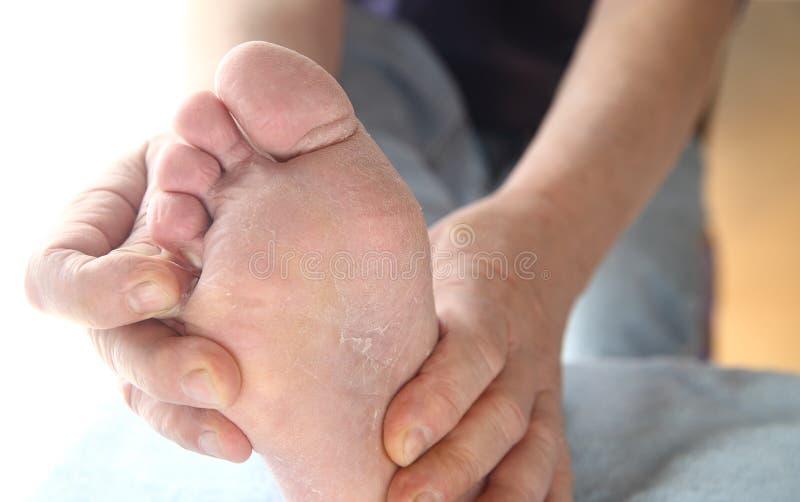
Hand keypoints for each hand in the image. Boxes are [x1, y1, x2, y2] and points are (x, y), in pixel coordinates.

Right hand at [25, 137, 251, 461]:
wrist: (265, 169)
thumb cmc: (238, 140)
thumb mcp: (228, 120)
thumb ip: (224, 117)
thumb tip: (217, 111)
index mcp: (102, 229)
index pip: (60, 276)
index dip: (101, 290)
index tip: (167, 280)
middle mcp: (117, 288)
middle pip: (109, 347)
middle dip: (159, 364)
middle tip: (218, 377)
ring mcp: (152, 329)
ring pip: (145, 389)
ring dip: (186, 412)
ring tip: (238, 436)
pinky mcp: (195, 357)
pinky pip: (188, 406)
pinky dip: (209, 426)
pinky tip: (246, 438)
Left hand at [383, 194, 574, 500]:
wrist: (535, 251)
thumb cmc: (455, 263)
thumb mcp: (422, 260)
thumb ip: (386, 303)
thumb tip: (310, 348)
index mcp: (485, 304)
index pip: (472, 351)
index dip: (438, 398)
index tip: (394, 441)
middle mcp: (521, 352)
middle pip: (501, 414)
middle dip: (456, 465)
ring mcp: (543, 388)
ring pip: (536, 448)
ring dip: (500, 498)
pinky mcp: (552, 415)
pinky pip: (558, 464)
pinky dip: (541, 501)